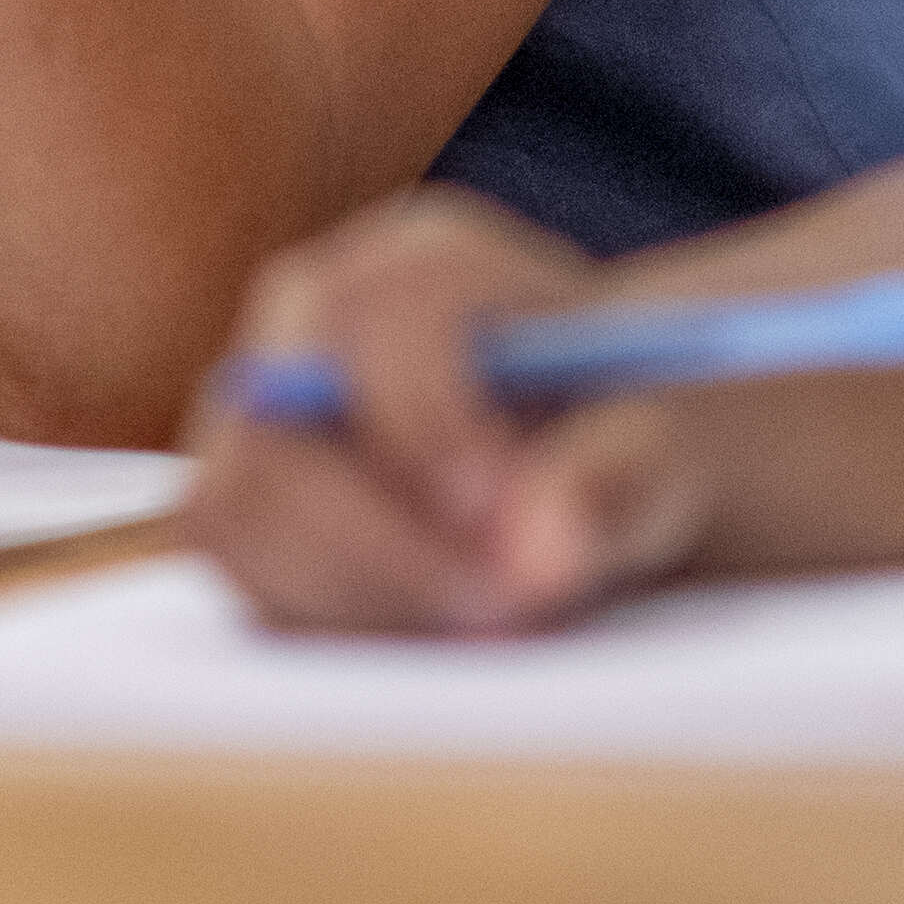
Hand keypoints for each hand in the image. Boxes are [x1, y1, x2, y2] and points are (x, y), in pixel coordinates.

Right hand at [180, 189, 691, 633]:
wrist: (598, 485)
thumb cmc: (630, 443)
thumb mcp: (662, 451)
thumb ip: (616, 481)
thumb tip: (533, 554)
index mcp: (419, 266)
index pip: (378, 315)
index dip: (424, 412)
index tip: (498, 506)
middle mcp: (311, 328)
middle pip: (272, 414)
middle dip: (378, 533)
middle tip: (493, 608)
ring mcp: (261, 422)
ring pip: (241, 510)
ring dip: (357, 591)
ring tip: (484, 624)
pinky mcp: (250, 518)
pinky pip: (245, 580)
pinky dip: (337, 627)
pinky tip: (437, 636)